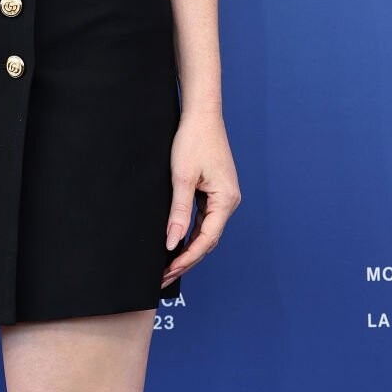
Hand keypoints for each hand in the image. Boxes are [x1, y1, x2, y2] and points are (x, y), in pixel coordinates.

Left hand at [161, 111, 240, 291]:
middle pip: (207, 240)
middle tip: (163, 276)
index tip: (168, 271)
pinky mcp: (214, 191)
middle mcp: (228, 201)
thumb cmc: (193, 141)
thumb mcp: (182, 178)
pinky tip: (175, 244)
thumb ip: (178, 212)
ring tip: (166, 266)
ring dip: (187, 249)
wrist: (201, 114)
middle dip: (186, 259)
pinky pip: (203, 219)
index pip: (207, 239)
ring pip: (205, 231)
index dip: (187, 258)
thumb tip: (172, 243)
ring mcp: (223, 197)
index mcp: (226, 200)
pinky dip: (190, 233)